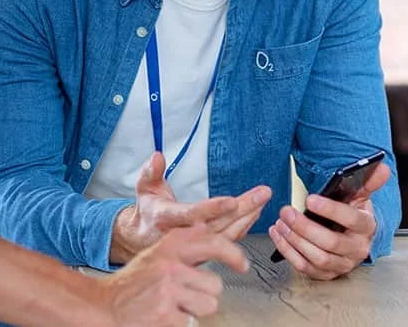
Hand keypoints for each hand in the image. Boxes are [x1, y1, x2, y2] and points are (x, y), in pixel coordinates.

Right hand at [95, 224, 247, 325]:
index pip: (211, 242)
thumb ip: (181, 243)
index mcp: (169, 248)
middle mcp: (170, 267)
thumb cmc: (132, 283)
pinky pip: (192, 324)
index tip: (242, 264)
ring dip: (195, 311)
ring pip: (208, 306)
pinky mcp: (166, 316)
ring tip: (174, 307)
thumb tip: (206, 227)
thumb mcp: (155, 254)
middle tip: (184, 297)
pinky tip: (165, 318)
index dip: (233, 254)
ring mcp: (168, 292)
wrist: (104, 307)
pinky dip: (181, 324)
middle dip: (204, 294)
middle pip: (215, 285)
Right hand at [111, 152, 271, 262]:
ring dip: (247, 217)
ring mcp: (196, 246)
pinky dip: (244, 226)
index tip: (232, 201)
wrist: (144, 241)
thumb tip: (157, 156)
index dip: (212, 208)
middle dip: (242, 208)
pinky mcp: (205, 251)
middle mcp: (183, 236)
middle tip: (262, 194)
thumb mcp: (144, 189)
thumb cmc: (148, 212)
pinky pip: (228, 239)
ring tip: (263, 201)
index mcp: (166, 219)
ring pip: (226, 234)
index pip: (192, 214)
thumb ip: (151, 172)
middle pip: (217, 223)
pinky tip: (255, 213)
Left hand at [268, 163, 390, 279]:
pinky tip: (279, 236)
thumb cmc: (353, 214)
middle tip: (286, 212)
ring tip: (280, 223)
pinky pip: (306, 268)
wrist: (353, 238)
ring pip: (317, 258)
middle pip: (331, 242)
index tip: (310, 199)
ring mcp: (342, 265)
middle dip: (305, 227)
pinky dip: (289, 252)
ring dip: (294, 241)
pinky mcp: (327, 275)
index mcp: (366, 227)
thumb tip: (382, 167)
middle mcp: (357, 249)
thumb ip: (369, 181)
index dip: (330, 210)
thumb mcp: (361, 196)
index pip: (351, 219)